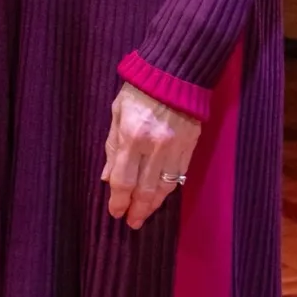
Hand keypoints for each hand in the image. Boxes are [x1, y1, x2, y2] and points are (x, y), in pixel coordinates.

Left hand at [103, 83, 200, 229]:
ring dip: (153, 205)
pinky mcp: (190, 147)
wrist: (175, 74)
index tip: (115, 212)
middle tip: (130, 223)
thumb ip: (112, 145)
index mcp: (133, 135)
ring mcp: (175, 148)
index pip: (124, 178)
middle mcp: (155, 146)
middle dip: (136, 209)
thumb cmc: (139, 90)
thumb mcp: (117, 112)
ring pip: (164, 187)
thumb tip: (107, 177)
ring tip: (144, 216)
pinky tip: (160, 198)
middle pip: (145, 188)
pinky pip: (179, 176)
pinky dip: (168, 191)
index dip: (119, 199)